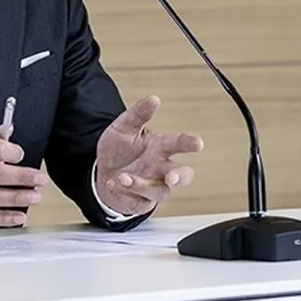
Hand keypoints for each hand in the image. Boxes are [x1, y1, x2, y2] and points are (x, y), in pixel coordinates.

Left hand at [95, 95, 203, 216]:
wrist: (102, 170)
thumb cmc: (120, 147)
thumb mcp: (123, 127)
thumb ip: (138, 114)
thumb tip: (154, 99)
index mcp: (160, 146)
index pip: (179, 143)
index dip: (189, 143)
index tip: (198, 143)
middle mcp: (161, 167)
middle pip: (183, 174)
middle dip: (180, 177)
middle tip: (171, 177)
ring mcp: (153, 186)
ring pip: (160, 191)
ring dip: (142, 185)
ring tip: (123, 177)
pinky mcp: (141, 201)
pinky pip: (139, 201)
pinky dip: (127, 193)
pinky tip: (114, 183)